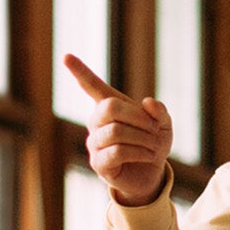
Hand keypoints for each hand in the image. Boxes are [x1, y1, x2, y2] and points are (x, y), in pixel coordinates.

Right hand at [62, 54, 173, 206]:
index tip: (66, 56)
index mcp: (109, 106)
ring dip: (143, 138)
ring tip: (154, 146)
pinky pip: (118, 152)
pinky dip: (140, 152)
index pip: (91, 86)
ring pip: (116, 131)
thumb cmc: (153, 143)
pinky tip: (148, 156)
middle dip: (138, 117)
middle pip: (110, 107)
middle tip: (155, 128)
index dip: (80, 71)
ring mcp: (94, 143)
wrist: (152, 173)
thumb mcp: (163, 124)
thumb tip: (147, 102)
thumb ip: (160, 111)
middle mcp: (96, 122)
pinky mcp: (98, 163)